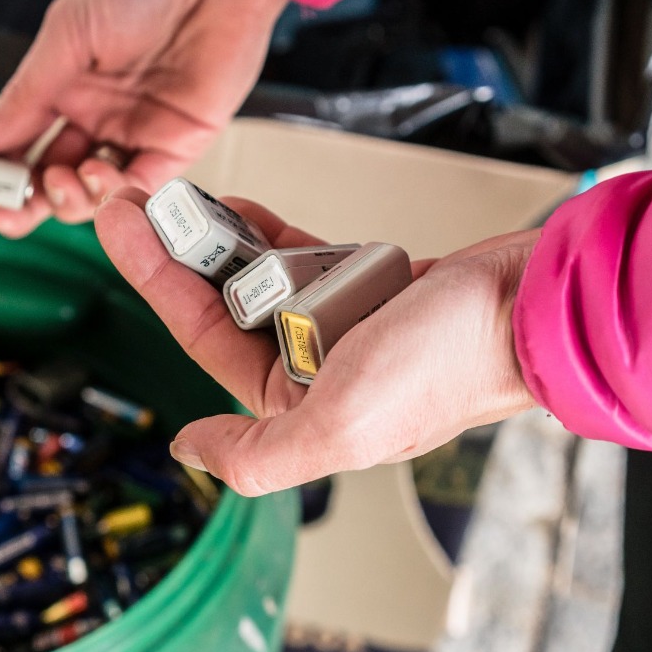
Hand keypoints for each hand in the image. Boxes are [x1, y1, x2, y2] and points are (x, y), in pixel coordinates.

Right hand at [0, 0, 288, 237]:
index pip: (13, 142)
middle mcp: (96, 113)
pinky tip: (98, 180)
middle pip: (49, 179)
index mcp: (61, 84)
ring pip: (92, 193)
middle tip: (3, 211)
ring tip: (61, 178)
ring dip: (67, 197)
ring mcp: (135, 131)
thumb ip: (25, 96)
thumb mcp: (67, 35)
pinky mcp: (177, 143)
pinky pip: (141, 187)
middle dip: (22, 203)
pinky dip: (116, 196)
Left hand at [94, 187, 538, 496]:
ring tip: (184, 196)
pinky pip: (306, 257)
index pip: (205, 339)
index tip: (121, 228)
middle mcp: (315, 373)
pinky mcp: (371, 287)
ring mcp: (342, 327)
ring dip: (221, 239)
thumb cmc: (446, 365)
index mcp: (299, 411)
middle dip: (178, 252)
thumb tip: (187, 451)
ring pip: (261, 277)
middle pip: (224, 304)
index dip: (155, 280)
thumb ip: (256, 455)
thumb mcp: (339, 426)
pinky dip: (272, 234)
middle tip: (140, 199)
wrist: (530, 303)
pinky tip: (240, 209)